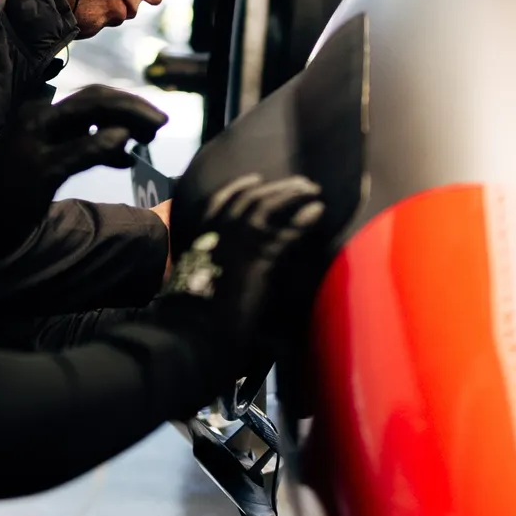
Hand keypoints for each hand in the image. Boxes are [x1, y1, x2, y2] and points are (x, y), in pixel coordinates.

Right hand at [0, 85, 164, 266]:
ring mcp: (37, 141)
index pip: (92, 96)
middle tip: (161, 121)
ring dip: (130, 118)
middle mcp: (38, 118)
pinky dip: (109, 143)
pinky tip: (125, 150)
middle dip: (134, 105)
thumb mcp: (49, 159)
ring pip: (93, 112)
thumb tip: (125, 146)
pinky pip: (83, 148)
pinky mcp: (41, 168)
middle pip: (97, 97)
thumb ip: (82, 145)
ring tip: (151, 133)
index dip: (125, 102)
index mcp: (41, 114)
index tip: (149, 119)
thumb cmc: (11, 189)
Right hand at [166, 172, 324, 357]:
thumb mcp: (198, 279)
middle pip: (251, 196)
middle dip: (278, 187)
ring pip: (269, 204)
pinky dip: (304, 217)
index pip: (221, 200)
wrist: (199, 335)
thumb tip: (228, 258)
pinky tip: (317, 211)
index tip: (257, 180)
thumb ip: (213, 262)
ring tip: (312, 190)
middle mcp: (220, 232)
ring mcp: (239, 243)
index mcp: (203, 236)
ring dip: (293, 192)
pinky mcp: (259, 259)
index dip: (241, 187)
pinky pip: (287, 231)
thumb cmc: (197, 315)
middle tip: (301, 184)